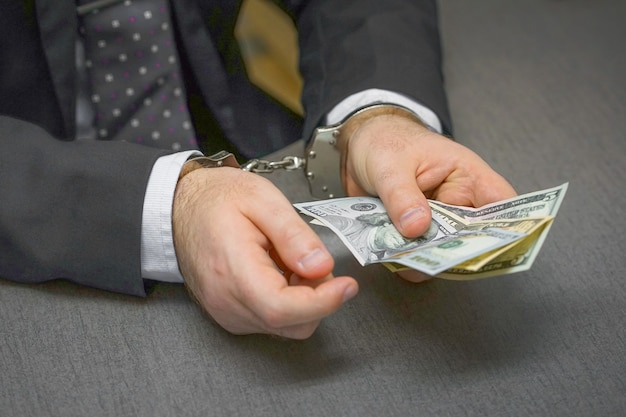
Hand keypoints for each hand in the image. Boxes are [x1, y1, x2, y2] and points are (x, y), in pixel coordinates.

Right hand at [172, 167, 357, 338]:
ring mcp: (227, 312)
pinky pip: (271, 320)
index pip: (283, 308)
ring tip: (289, 259)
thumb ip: (294, 235)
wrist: (181, 205)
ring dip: (303, 299)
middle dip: (317, 297)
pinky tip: (278, 270)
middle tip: (312, 259)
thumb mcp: (263, 200)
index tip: (347, 285)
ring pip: (285, 326)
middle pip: (290, 323)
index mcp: (234, 270)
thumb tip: (321, 267)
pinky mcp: (230, 314)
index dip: (323, 302)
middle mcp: (227, 301)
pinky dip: (287, 301)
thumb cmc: (217, 198)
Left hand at [343, 114, 516, 282]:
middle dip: (458, 254)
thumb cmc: (385, 141)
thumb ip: (402, 197)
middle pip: (473, 237)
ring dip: (426, 260)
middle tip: (438, 263)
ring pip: (442, 252)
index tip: (497, 249)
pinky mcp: (414, 235)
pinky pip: (416, 256)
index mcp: (466, 176)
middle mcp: (456, 202)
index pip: (502, 204)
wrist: (359, 146)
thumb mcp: (390, 166)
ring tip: (407, 262)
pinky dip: (406, 261)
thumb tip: (417, 228)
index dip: (507, 227)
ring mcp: (435, 222)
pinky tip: (392, 259)